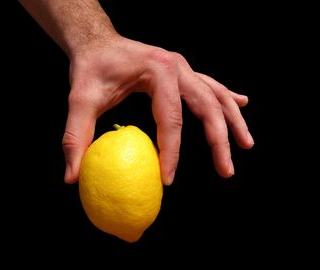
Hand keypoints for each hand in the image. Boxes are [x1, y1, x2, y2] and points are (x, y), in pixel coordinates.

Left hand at [63, 36, 253, 184]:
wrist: (98, 41)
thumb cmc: (91, 68)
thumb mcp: (80, 100)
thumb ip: (75, 137)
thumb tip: (72, 177)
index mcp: (158, 71)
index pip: (171, 118)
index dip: (171, 152)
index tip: (167, 179)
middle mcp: (178, 67)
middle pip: (208, 107)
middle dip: (220, 141)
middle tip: (226, 171)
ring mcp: (184, 68)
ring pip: (217, 96)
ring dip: (233, 122)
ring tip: (246, 146)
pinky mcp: (183, 74)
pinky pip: (212, 87)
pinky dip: (228, 99)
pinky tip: (243, 104)